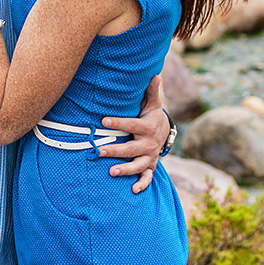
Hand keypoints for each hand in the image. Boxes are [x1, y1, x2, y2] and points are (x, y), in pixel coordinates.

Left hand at [99, 76, 169, 193]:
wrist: (164, 132)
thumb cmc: (152, 115)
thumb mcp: (152, 104)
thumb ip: (151, 91)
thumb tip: (155, 74)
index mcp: (147, 127)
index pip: (131, 124)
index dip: (118, 122)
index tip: (103, 120)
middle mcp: (149, 143)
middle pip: (131, 148)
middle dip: (115, 150)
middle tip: (99, 150)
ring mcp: (150, 156)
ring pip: (137, 165)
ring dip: (125, 169)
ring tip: (111, 171)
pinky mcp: (150, 166)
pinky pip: (148, 177)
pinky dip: (142, 184)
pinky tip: (133, 190)